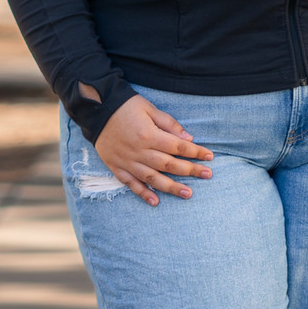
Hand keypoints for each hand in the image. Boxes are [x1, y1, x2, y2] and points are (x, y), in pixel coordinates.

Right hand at [90, 90, 213, 205]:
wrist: (97, 110)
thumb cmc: (127, 106)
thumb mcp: (151, 109)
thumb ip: (170, 125)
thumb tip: (188, 139)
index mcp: (150, 135)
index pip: (179, 147)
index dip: (196, 152)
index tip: (210, 157)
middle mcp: (139, 152)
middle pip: (169, 165)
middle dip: (190, 171)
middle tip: (208, 175)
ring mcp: (127, 162)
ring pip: (153, 178)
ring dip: (171, 187)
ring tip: (188, 193)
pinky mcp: (116, 167)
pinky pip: (131, 184)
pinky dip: (143, 194)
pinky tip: (155, 202)